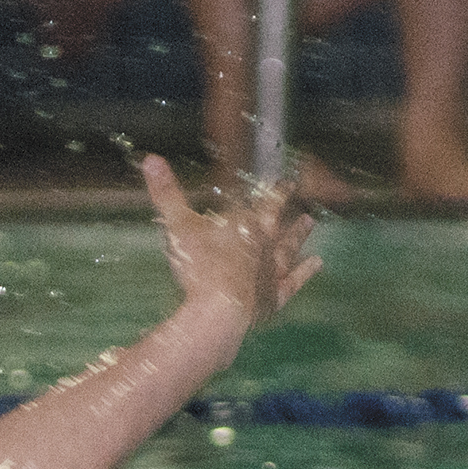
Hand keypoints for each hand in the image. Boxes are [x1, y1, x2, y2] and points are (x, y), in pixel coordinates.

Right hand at [142, 154, 321, 329]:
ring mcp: (274, 270)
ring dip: (300, 236)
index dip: (277, 189)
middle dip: (290, 211)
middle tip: (303, 201)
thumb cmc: (200, 265)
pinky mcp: (275, 296)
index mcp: (247, 224)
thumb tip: (150, 159)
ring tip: (310, 224)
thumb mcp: (177, 225)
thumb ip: (166, 193)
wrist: (220, 309)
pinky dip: (306, 272)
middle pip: (282, 224)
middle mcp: (267, 243)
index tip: (287, 180)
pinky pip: (294, 281)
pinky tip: (317, 264)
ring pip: (291, 249)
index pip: (268, 200)